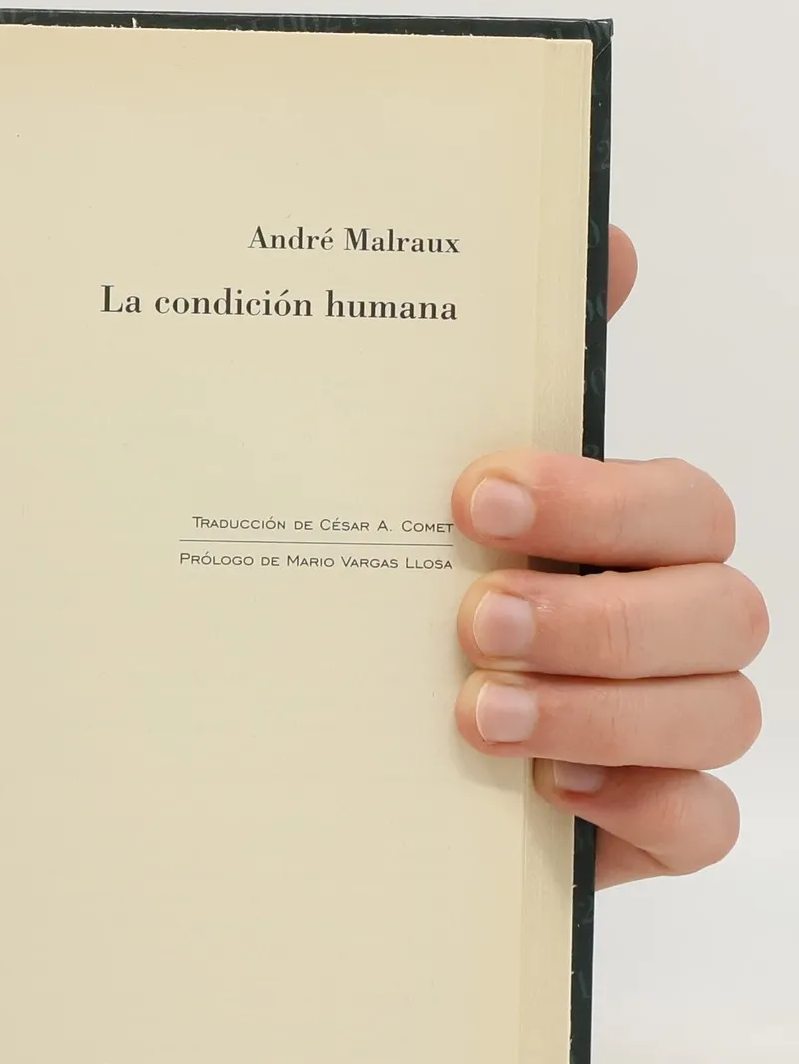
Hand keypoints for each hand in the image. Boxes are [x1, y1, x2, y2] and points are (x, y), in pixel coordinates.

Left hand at [452, 229, 766, 884]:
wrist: (342, 744)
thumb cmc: (403, 593)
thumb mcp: (414, 489)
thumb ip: (507, 370)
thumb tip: (607, 241)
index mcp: (628, 535)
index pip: (679, 503)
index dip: (596, 499)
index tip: (473, 500)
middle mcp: (667, 620)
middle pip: (720, 608)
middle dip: (599, 614)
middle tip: (476, 620)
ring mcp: (668, 724)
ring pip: (720, 714)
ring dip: (601, 711)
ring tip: (477, 715)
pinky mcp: (648, 818)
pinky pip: (705, 821)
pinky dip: (641, 808)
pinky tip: (549, 794)